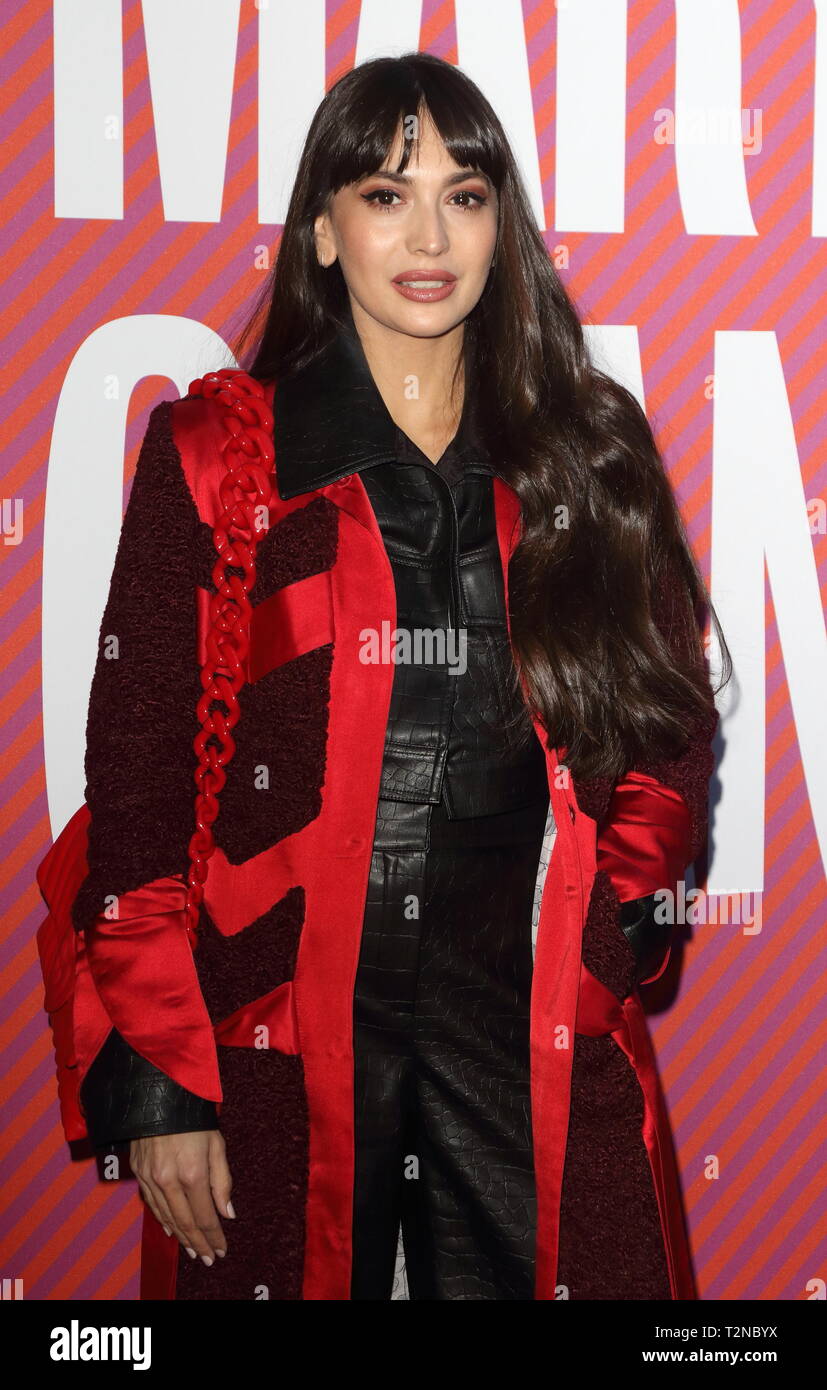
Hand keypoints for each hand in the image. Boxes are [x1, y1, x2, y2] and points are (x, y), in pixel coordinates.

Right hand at [129, 1129, 233, 1265]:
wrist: (159, 1095)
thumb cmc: (194, 1118)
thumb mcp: (216, 1144)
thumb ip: (223, 1181)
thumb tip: (228, 1213)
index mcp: (192, 1173)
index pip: (205, 1215)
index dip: (214, 1236)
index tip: (221, 1250)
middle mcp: (169, 1180)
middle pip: (185, 1222)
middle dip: (198, 1243)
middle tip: (207, 1258)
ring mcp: (150, 1178)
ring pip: (166, 1217)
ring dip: (180, 1236)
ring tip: (192, 1249)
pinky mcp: (138, 1173)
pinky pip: (151, 1204)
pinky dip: (162, 1219)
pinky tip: (171, 1229)